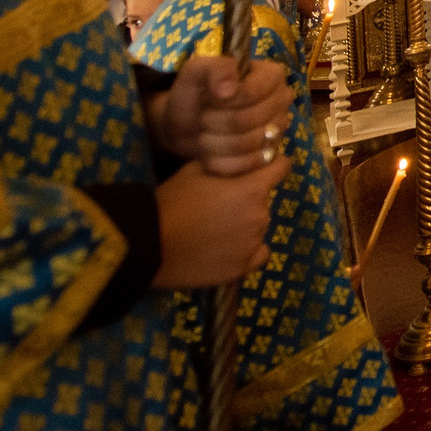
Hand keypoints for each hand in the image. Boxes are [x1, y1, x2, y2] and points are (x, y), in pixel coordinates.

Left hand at [145, 55, 295, 176]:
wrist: (184, 125)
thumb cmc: (194, 94)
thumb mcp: (196, 72)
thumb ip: (214, 69)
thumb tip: (229, 90)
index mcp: (272, 75)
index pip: (252, 93)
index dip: (224, 101)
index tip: (208, 99)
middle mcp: (283, 101)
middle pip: (250, 120)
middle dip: (217, 122)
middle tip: (203, 119)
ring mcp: (279, 130)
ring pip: (248, 144)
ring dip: (216, 143)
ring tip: (204, 136)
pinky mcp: (270, 156)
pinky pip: (248, 165)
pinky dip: (221, 163)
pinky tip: (210, 155)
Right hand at [151, 155, 288, 288]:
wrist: (149, 244)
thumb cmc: (172, 202)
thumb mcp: (195, 170)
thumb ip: (222, 165)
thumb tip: (233, 162)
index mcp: (252, 189)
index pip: (281, 168)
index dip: (274, 164)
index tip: (267, 165)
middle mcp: (260, 216)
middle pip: (264, 200)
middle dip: (248, 198)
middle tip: (222, 202)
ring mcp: (252, 245)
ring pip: (259, 227)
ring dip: (245, 224)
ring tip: (217, 228)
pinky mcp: (241, 269)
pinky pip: (258, 254)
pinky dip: (249, 249)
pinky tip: (231, 247)